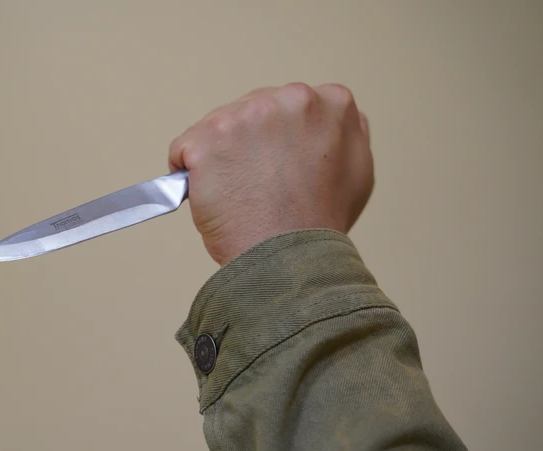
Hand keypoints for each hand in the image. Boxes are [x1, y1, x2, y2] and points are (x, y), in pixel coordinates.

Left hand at [169, 83, 373, 265]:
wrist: (289, 259)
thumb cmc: (319, 224)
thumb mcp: (358, 172)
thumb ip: (345, 134)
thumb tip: (330, 118)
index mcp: (331, 103)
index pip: (289, 107)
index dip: (278, 140)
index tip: (278, 166)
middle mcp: (290, 98)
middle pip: (250, 111)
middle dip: (246, 144)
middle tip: (256, 185)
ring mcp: (247, 116)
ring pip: (217, 127)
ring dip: (219, 157)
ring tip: (237, 193)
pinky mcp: (209, 138)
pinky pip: (184, 149)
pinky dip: (188, 172)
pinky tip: (210, 195)